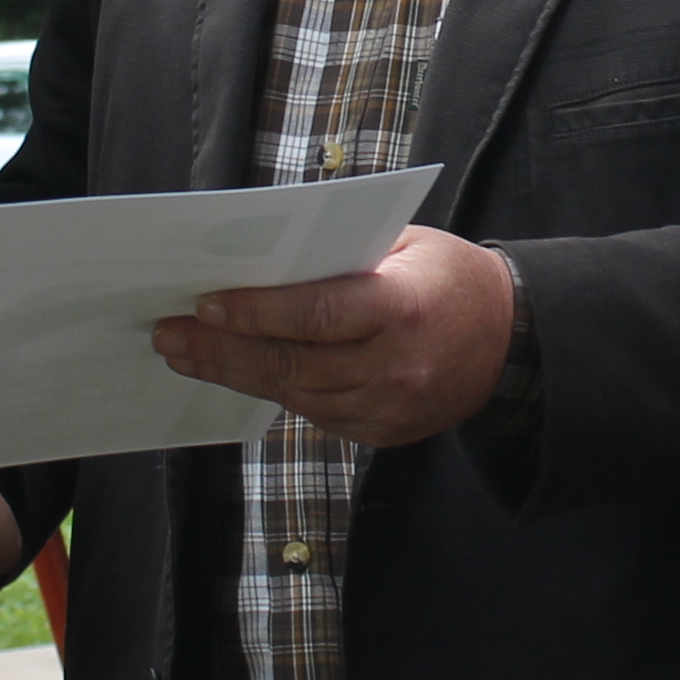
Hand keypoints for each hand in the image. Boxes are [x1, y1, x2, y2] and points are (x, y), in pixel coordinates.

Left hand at [153, 226, 515, 447]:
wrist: (509, 342)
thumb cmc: (448, 277)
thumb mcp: (405, 245)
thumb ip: (340, 257)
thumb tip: (259, 263)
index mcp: (402, 309)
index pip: (315, 315)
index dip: (256, 313)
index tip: (205, 304)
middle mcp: (395, 366)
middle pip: (292, 363)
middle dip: (223, 350)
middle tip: (169, 335)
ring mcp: (389, 408)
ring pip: (295, 395)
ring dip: (235, 374)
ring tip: (186, 354)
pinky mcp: (382, 433)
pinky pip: (314, 413)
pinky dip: (274, 391)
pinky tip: (238, 371)